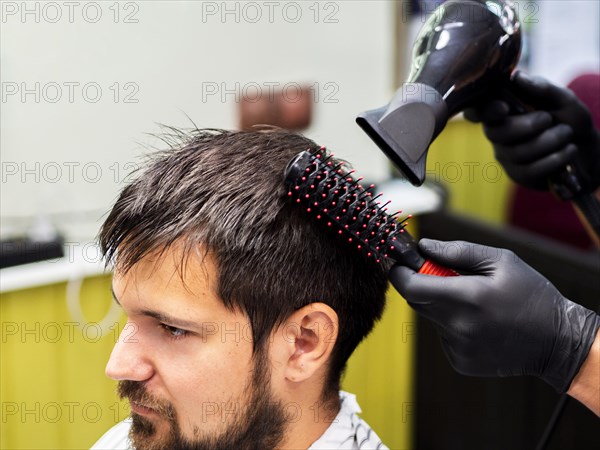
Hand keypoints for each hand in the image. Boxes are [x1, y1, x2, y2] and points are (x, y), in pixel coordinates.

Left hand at [389, 239, 599, 391]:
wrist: (557, 341)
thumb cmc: (531, 294)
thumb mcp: (501, 261)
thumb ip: (457, 252)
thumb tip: (423, 246)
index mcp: (468, 297)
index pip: (411, 287)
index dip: (399, 273)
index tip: (400, 263)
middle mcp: (458, 325)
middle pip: (417, 301)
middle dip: (423, 285)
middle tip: (448, 278)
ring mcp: (458, 347)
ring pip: (431, 318)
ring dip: (442, 306)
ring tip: (475, 304)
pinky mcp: (460, 361)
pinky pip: (443, 335)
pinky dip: (452, 325)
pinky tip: (479, 324)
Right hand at [464, 71, 599, 194]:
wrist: (587, 148)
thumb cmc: (569, 119)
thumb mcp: (563, 99)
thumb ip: (542, 88)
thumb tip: (517, 77)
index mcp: (503, 109)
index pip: (476, 111)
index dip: (483, 111)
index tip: (503, 108)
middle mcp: (498, 132)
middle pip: (494, 133)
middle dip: (525, 126)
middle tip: (548, 119)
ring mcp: (506, 155)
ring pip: (516, 153)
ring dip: (548, 142)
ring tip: (567, 134)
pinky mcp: (518, 174)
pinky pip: (529, 170)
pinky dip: (554, 159)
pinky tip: (568, 151)